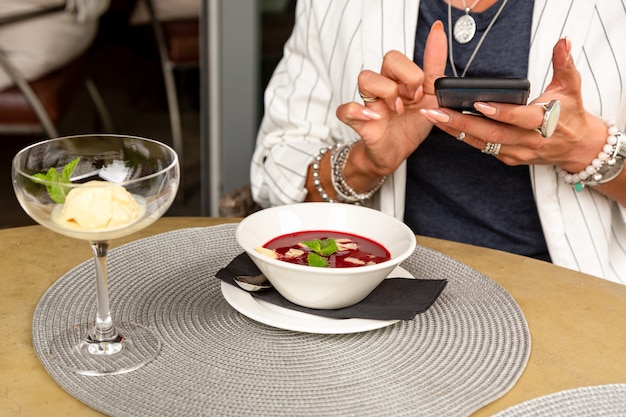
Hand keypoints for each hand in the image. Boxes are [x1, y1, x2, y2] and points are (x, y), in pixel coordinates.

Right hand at [335, 21, 447, 178]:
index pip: (403, 56)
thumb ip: (434, 66)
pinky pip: (345, 110)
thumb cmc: (410, 124)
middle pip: (388, 59)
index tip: (425, 91)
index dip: (416, 72)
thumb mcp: (430, 97)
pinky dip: (358, 111)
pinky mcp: (359, 122)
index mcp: (399, 79)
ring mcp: (369, 103)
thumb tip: (439, 31)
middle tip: (414, 99)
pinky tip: (376, 118)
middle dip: (407, 77)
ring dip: (388, 92)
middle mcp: (383, 87)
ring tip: (398, 111)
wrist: (395, 153)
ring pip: (366, 78)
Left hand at [420, 37, 607, 173]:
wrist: (575, 147)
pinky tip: (445, 125)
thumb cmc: (571, 114)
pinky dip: (463, 137)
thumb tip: (563, 42)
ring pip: (482, 143)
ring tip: (433, 117)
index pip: (521, 119)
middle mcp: (528, 141)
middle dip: (461, 124)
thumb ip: (564, 64)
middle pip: (492, 134)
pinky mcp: (507, 158)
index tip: (479, 103)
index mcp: (545, 122)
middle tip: (436, 112)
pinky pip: (482, 147)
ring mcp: (516, 152)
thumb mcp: (571, 87)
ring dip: (456, 131)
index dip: (501, 113)